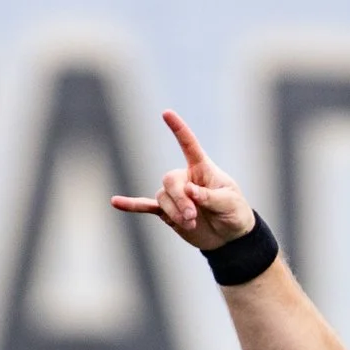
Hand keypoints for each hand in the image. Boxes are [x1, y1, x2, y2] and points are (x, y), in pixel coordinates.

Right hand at [111, 110, 255, 251]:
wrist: (229, 236)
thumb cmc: (234, 212)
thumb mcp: (229, 202)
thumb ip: (209, 196)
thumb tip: (188, 190)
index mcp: (202, 169)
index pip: (189, 145)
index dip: (178, 129)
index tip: (167, 113)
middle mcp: (186, 179)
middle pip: (170, 180)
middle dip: (179, 200)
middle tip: (193, 216)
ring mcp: (176, 196)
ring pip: (162, 198)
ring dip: (174, 212)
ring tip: (191, 223)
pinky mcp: (169, 213)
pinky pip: (147, 206)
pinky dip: (132, 205)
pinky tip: (115, 203)